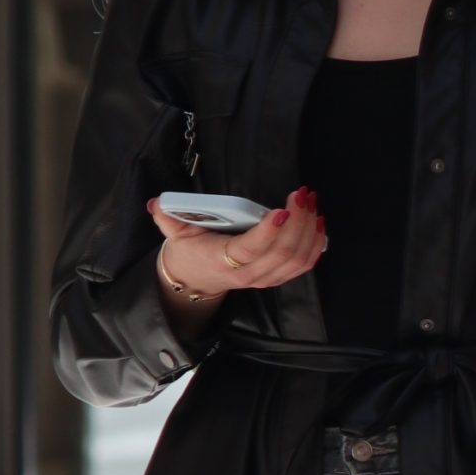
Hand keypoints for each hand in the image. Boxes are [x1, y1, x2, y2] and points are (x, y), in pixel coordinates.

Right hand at [148, 187, 325, 305]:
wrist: (198, 279)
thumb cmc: (191, 252)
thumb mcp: (175, 234)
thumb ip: (167, 218)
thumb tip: (157, 203)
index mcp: (224, 261)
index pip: (250, 250)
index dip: (268, 233)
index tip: (281, 210)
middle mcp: (249, 274)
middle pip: (282, 253)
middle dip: (298, 222)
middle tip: (302, 195)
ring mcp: (266, 278)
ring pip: (297, 260)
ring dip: (310, 231)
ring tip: (312, 204)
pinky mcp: (277, 277)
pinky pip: (303, 265)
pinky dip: (315, 245)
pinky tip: (319, 223)